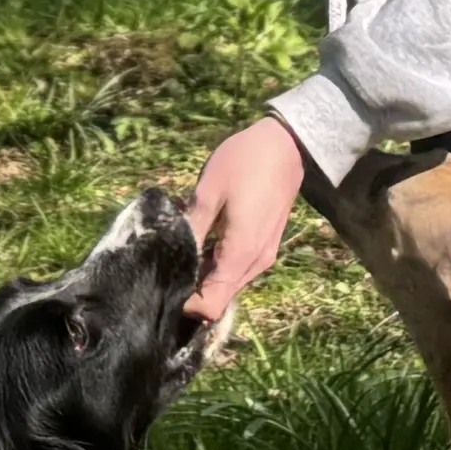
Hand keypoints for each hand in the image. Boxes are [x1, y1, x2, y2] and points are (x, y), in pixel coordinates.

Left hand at [184, 111, 310, 339]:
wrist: (287, 144)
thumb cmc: (245, 162)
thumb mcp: (209, 192)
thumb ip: (191, 229)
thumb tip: (170, 257)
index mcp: (241, 254)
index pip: (212, 305)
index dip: (186, 304)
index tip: (164, 285)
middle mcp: (256, 263)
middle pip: (221, 298)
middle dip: (193, 293)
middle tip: (165, 270)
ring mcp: (264, 255)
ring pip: (230, 284)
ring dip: (206, 278)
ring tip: (179, 254)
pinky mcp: (266, 245)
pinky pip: (239, 268)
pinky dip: (219, 266)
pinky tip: (201, 244)